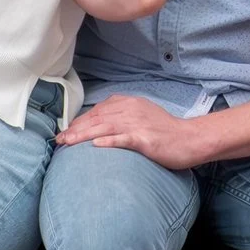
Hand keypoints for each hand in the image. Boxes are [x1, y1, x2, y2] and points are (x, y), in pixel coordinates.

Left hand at [57, 95, 211, 167]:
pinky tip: (95, 146)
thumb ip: (123, 116)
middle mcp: (131, 110)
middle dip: (75, 129)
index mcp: (129, 103)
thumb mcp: (142, 116)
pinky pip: (123, 139)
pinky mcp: (145, 139)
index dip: (79, 122)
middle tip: (59, 140)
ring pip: (104, 127)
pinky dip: (108, 141)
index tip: (65, 132)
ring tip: (67, 143)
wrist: (191, 139)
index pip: (98, 111)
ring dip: (83, 135)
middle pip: (97, 118)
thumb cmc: (166, 132)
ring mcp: (138, 124)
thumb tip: (100, 125)